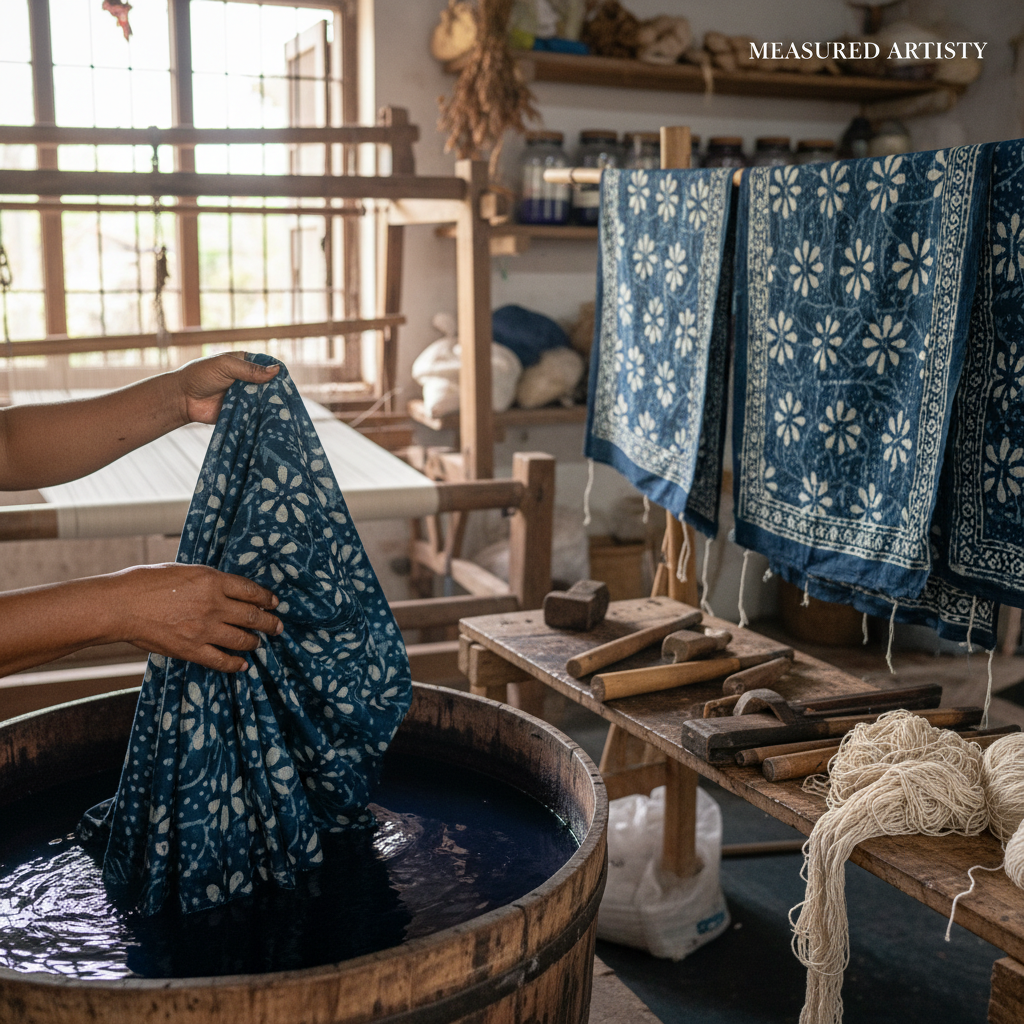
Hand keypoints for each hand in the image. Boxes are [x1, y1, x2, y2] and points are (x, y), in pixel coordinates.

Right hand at [112, 563, 282, 672]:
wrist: (120, 606)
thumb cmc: (146, 583)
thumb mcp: (184, 570)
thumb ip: (208, 581)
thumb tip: (225, 589)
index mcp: (212, 581)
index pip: (251, 590)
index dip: (266, 598)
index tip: (274, 602)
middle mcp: (214, 605)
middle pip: (253, 616)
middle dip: (270, 622)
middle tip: (278, 626)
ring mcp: (204, 629)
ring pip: (242, 639)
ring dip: (255, 641)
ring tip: (259, 642)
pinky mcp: (191, 649)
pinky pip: (221, 660)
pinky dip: (235, 664)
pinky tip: (242, 664)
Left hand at [176, 352, 278, 424]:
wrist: (182, 399)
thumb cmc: (200, 376)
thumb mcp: (226, 366)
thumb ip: (250, 370)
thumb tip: (277, 370)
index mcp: (244, 364)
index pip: (267, 366)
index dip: (277, 372)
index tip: (286, 381)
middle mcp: (247, 380)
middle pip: (268, 385)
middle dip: (275, 391)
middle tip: (286, 398)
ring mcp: (245, 397)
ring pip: (263, 400)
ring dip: (269, 404)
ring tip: (281, 409)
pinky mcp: (241, 412)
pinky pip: (255, 414)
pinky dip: (262, 416)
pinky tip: (271, 418)